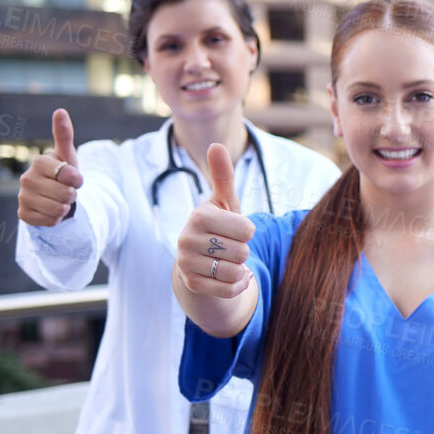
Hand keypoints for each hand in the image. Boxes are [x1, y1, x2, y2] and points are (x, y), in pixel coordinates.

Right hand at [16, 109, 82, 226]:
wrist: (53, 195)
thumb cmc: (62, 173)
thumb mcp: (67, 156)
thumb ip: (64, 135)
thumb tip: (60, 110)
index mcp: (39, 162)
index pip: (70, 176)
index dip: (78, 180)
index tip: (73, 177)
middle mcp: (26, 178)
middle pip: (66, 195)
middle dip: (72, 195)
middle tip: (65, 190)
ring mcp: (23, 197)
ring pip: (59, 210)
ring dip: (65, 207)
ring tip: (58, 199)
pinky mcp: (23, 214)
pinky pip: (50, 222)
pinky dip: (55, 219)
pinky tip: (49, 210)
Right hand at [173, 143, 254, 299]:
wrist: (200, 260)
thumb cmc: (218, 226)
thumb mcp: (224, 202)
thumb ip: (223, 176)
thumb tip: (216, 144)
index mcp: (199, 215)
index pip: (247, 229)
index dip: (248, 232)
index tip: (234, 230)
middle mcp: (186, 238)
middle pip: (242, 251)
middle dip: (243, 251)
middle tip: (227, 247)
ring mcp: (185, 262)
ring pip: (235, 271)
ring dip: (238, 268)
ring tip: (225, 260)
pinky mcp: (191, 284)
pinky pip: (228, 289)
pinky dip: (236, 285)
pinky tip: (228, 276)